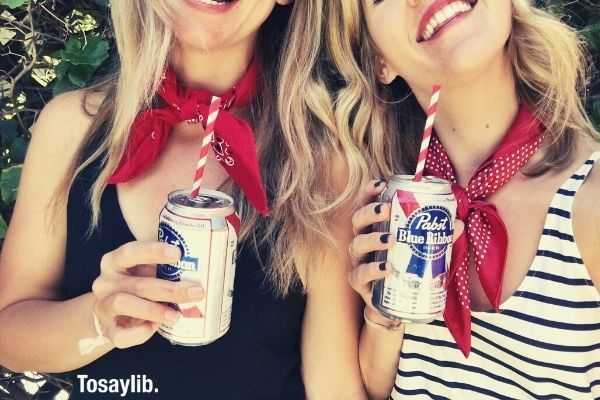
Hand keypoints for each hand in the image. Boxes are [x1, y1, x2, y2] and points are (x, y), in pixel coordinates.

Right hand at [91, 241, 204, 348]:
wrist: (111, 314)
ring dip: (155, 310)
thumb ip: (164, 267)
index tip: (178, 253)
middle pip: (138, 284)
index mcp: (114, 261)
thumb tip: (203, 266)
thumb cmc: (136, 286)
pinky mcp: (107, 330)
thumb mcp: (144, 271)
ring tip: (177, 316)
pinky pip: (122, 334)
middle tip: (196, 292)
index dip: (153, 251)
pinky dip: (140, 332)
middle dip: (170, 289)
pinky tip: (156, 328)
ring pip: (125, 304)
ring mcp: (103, 306)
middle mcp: (105, 282)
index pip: (131, 252)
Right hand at [348, 180, 464, 314]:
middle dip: (370, 212)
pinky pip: (360, 274)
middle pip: (357, 221)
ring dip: (372, 239)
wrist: (398, 305)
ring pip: (356, 245)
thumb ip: (438, 236)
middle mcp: (362, 241)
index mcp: (374, 228)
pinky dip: (372, 270)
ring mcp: (358, 262)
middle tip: (387, 210)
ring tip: (391, 239)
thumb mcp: (422, 250)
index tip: (381, 184)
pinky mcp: (360, 283)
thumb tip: (458, 223)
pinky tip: (387, 268)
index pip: (366, 204)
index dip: (369, 192)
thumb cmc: (407, 269)